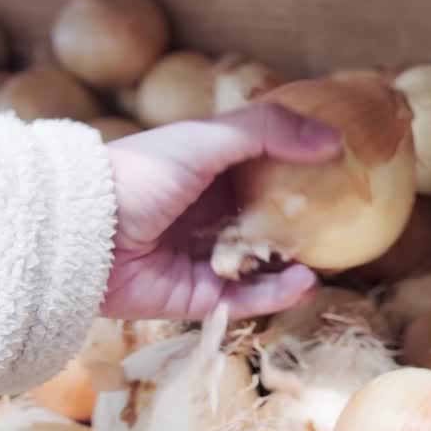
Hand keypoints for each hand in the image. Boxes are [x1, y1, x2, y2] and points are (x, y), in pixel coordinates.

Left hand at [103, 103, 340, 320]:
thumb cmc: (143, 173)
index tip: (342, 174)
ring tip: (326, 263)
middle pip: (269, 223)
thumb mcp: (209, 138)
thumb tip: (333, 138)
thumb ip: (269, 131)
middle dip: (305, 228)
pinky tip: (302, 284)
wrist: (87, 230)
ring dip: (295, 266)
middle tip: (344, 227)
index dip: (302, 173)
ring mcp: (204, 258)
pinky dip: (275, 294)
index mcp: (211, 173)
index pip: (266, 172)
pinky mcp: (197, 298)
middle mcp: (210, 216)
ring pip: (261, 266)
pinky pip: (244, 300)